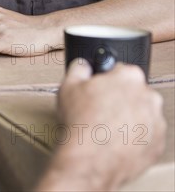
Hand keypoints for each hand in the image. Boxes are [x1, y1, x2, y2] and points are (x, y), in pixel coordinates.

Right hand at [36, 60, 165, 191]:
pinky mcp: (157, 145)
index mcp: (130, 76)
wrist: (89, 161)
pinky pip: (147, 136)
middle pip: (134, 92)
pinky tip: (116, 140)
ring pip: (142, 114)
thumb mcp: (69, 85)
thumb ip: (79, 68)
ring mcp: (156, 122)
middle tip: (101, 110)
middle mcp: (149, 97)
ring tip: (107, 128)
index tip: (100, 89)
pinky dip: (135, 138)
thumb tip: (82, 65)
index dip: (107, 80)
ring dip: (129, 118)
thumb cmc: (82, 124)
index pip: (121, 70)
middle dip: (120, 99)